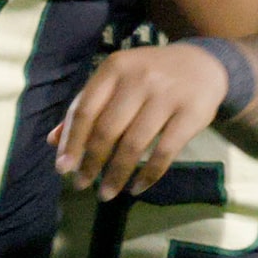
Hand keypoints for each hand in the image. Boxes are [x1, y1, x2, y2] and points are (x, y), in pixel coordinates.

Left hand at [54, 39, 229, 197]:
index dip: (72, 142)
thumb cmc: (151, 76)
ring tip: (106, 193)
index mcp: (114, 68)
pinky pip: (165, 151)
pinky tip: (137, 188)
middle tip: (82, 185)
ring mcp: (167, 95)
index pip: (85, 109)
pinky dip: (149, 174)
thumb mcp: (117, 81)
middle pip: (107, 129)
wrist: (203, 64)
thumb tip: (53, 141)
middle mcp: (139, 78)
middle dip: (92, 162)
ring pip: (134, 144)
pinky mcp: (192, 113)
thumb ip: (88, 106)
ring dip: (117, 174)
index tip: (63, 169)